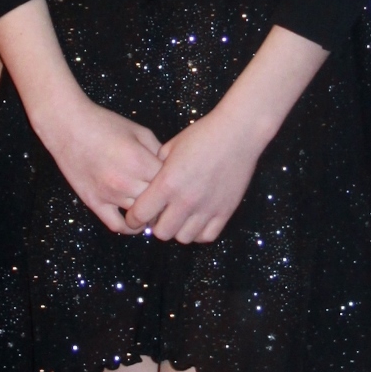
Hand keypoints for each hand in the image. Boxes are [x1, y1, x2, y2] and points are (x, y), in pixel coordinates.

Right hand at [40, 93, 164, 232]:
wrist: (68, 126)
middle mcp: (126, 182)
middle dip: (164, 199)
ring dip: (149, 213)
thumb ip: (159, 151)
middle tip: (167, 197)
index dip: (175, 183)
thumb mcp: (139, 131)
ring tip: (153, 206)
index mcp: (140, 162)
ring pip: (140, 215)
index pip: (169, 184)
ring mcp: (109, 195)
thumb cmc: (105, 124)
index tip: (176, 182)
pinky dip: (130, 228)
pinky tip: (135, 221)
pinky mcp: (94, 203)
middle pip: (157, 202)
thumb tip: (172, 170)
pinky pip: (117, 226)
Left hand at [124, 99, 265, 244]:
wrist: (237, 133)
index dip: (133, 218)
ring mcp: (207, 208)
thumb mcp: (170, 147)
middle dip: (157, 225)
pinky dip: (199, 232)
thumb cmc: (201, 135)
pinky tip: (198, 219)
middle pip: (162, 233)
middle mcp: (185, 200)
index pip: (140, 214)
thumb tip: (149, 184)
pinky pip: (207, 236)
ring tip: (180, 217)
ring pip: (184, 238)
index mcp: (167, 183)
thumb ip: (156, 168)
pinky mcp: (225, 212)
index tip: (135, 216)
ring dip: (178, 229)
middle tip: (161, 215)